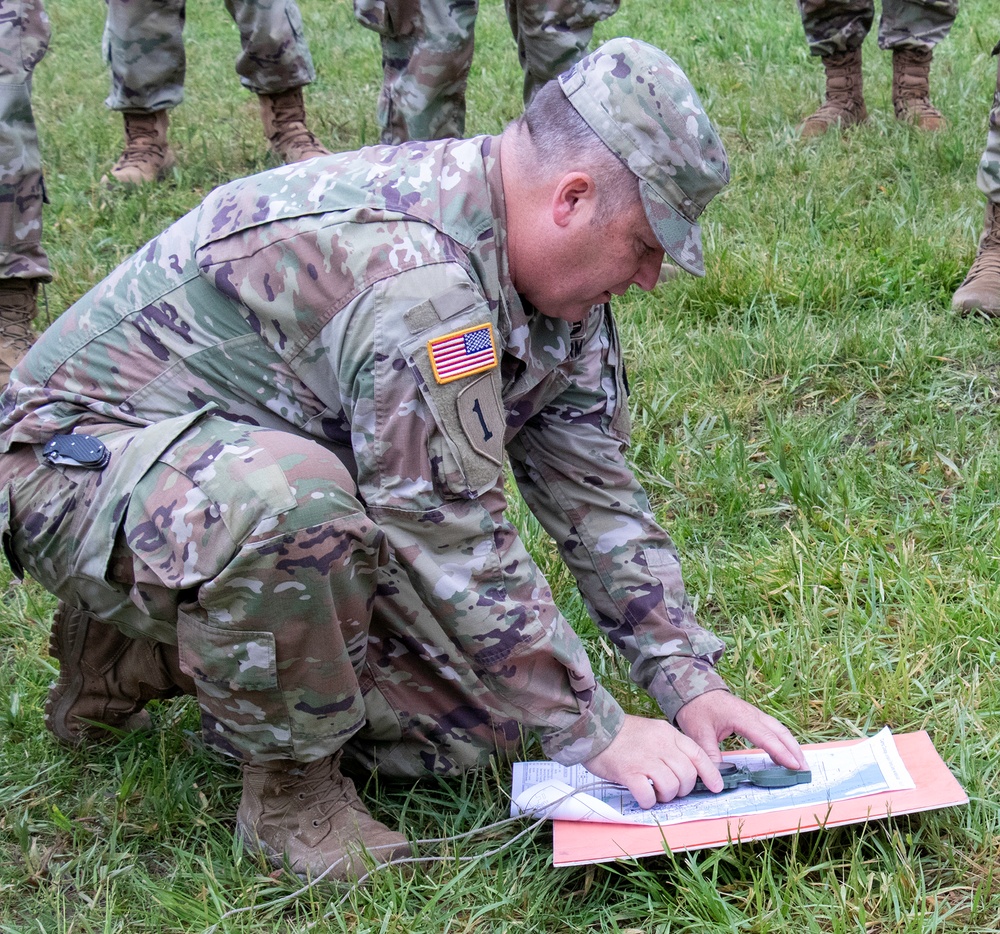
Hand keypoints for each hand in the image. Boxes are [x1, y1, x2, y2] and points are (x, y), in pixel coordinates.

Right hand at [582, 714, 725, 807]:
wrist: (593, 728)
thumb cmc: (623, 734)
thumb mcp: (652, 731)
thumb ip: (669, 746)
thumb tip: (685, 771)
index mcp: (667, 733)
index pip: (697, 753)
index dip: (710, 772)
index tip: (716, 787)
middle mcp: (660, 745)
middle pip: (687, 775)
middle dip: (683, 788)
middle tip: (670, 790)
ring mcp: (645, 759)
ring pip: (671, 787)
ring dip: (666, 796)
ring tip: (655, 792)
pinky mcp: (629, 773)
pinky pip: (648, 795)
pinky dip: (648, 801)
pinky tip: (642, 796)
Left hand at [674, 690, 806, 771]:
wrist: (694, 688)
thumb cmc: (696, 708)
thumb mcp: (698, 733)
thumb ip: (710, 755)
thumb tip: (718, 779)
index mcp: (742, 717)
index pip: (766, 737)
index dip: (781, 752)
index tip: (794, 765)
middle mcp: (752, 714)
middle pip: (780, 732)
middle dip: (794, 750)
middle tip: (805, 770)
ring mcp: (754, 714)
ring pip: (779, 729)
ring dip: (791, 745)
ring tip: (800, 764)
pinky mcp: (752, 716)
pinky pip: (772, 728)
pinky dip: (782, 741)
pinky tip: (783, 754)